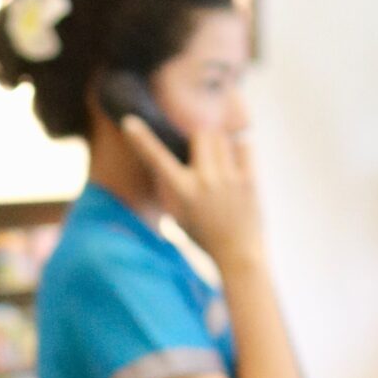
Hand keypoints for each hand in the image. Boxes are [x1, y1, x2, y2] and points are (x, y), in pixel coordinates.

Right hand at [119, 115, 263, 276]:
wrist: (237, 254)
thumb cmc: (203, 234)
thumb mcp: (177, 213)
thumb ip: (170, 186)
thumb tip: (165, 159)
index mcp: (181, 191)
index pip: (157, 159)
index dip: (141, 140)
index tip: (129, 123)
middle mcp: (203, 182)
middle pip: (201, 133)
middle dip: (200, 134)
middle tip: (202, 147)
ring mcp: (227, 180)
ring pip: (222, 137)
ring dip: (219, 141)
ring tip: (220, 160)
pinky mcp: (249, 180)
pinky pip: (244, 145)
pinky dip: (239, 149)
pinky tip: (236, 162)